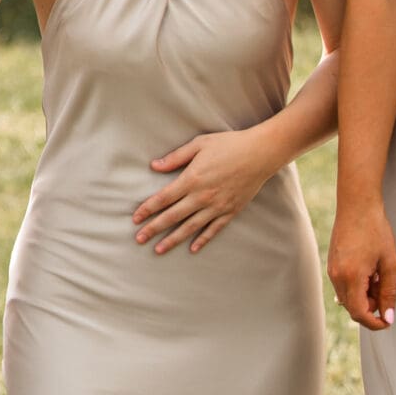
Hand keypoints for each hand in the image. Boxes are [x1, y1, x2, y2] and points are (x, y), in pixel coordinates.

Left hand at [133, 127, 283, 254]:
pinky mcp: (231, 211)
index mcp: (191, 179)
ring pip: (190, 227)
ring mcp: (217, 206)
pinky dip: (202, 239)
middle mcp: (202, 196)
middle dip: (153, 228)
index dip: (147, 209)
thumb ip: (175, 157)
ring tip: (159, 250)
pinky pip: (214, 229)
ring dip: (173, 239)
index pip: (163, 198)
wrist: (260, 153)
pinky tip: (192, 248)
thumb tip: (154, 166)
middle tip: (139, 239)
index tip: (135, 218)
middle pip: (172, 216)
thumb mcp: (198, 144)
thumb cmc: (228, 145)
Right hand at [327, 199, 395, 330]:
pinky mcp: (332, 265)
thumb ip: (389, 293)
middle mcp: (336, 276)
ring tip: (379, 277)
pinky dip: (358, 288)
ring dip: (365, 297)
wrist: (357, 206)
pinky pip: (343, 286)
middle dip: (371, 308)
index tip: (388, 321)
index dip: (375, 323)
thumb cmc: (375, 230)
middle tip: (386, 292)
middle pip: (352, 308)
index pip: (359, 313)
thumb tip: (388, 316)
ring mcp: (332, 270)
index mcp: (351, 277)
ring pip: (348, 298)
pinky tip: (369, 272)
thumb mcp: (389, 264)